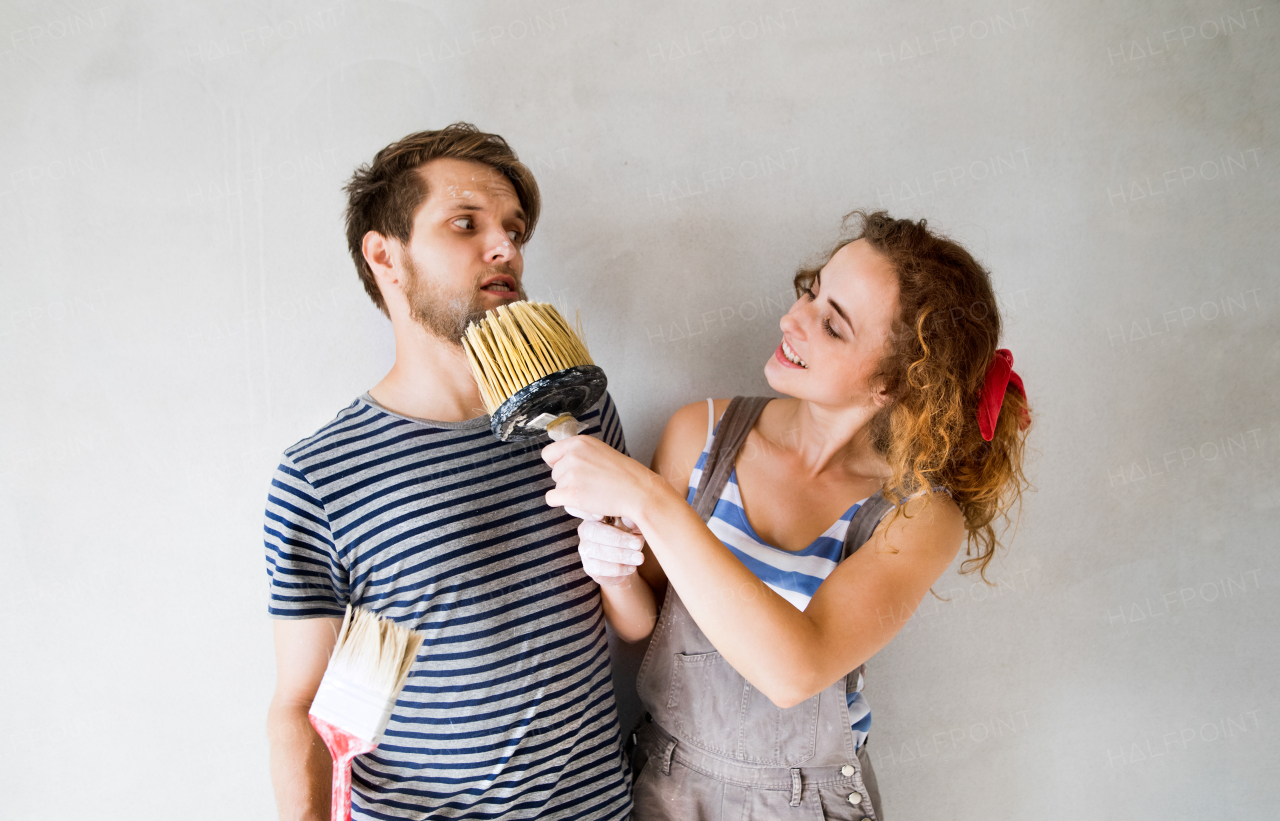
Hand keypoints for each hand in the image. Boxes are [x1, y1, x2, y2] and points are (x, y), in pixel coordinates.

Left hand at [542, 434, 670, 521]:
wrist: (638, 491)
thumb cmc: (625, 475)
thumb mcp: (600, 452)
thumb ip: (580, 454)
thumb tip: (560, 462)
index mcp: (579, 442)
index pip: (549, 453)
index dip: (556, 464)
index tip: (567, 471)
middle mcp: (573, 455)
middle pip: (554, 472)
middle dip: (567, 480)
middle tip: (589, 484)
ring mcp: (571, 474)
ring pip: (556, 487)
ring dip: (569, 492)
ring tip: (591, 492)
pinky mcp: (572, 493)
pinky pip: (552, 499)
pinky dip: (563, 503)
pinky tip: (580, 502)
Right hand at [567, 512, 644, 587]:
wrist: (629, 562)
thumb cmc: (631, 536)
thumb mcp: (637, 526)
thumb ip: (633, 520)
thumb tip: (630, 519)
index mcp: (595, 514)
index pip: (581, 509)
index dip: (586, 512)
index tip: (601, 516)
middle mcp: (585, 530)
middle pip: (593, 531)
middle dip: (617, 539)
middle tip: (637, 544)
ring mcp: (584, 549)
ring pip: (597, 551)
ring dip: (621, 555)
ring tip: (639, 558)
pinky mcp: (588, 567)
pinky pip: (600, 568)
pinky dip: (618, 568)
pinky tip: (632, 567)